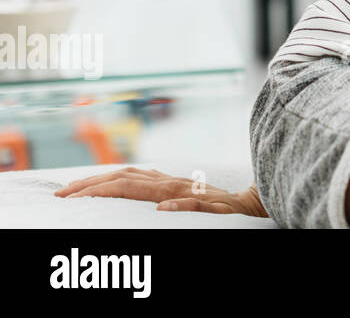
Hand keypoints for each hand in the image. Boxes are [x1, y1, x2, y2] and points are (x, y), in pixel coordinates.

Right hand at [54, 167, 269, 215]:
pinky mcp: (175, 182)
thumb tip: (163, 207)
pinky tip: (112, 180)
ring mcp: (172, 179)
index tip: (70, 195)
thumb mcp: (217, 213)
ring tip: (76, 186)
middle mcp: (170, 181)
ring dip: (101, 178)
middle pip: (121, 177)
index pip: (126, 187)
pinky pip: (141, 176)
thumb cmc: (234, 212)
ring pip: (129, 173)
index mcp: (174, 189)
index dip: (97, 190)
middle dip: (89, 183)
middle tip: (60, 192)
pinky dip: (120, 177)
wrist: (253, 201)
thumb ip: (192, 206)